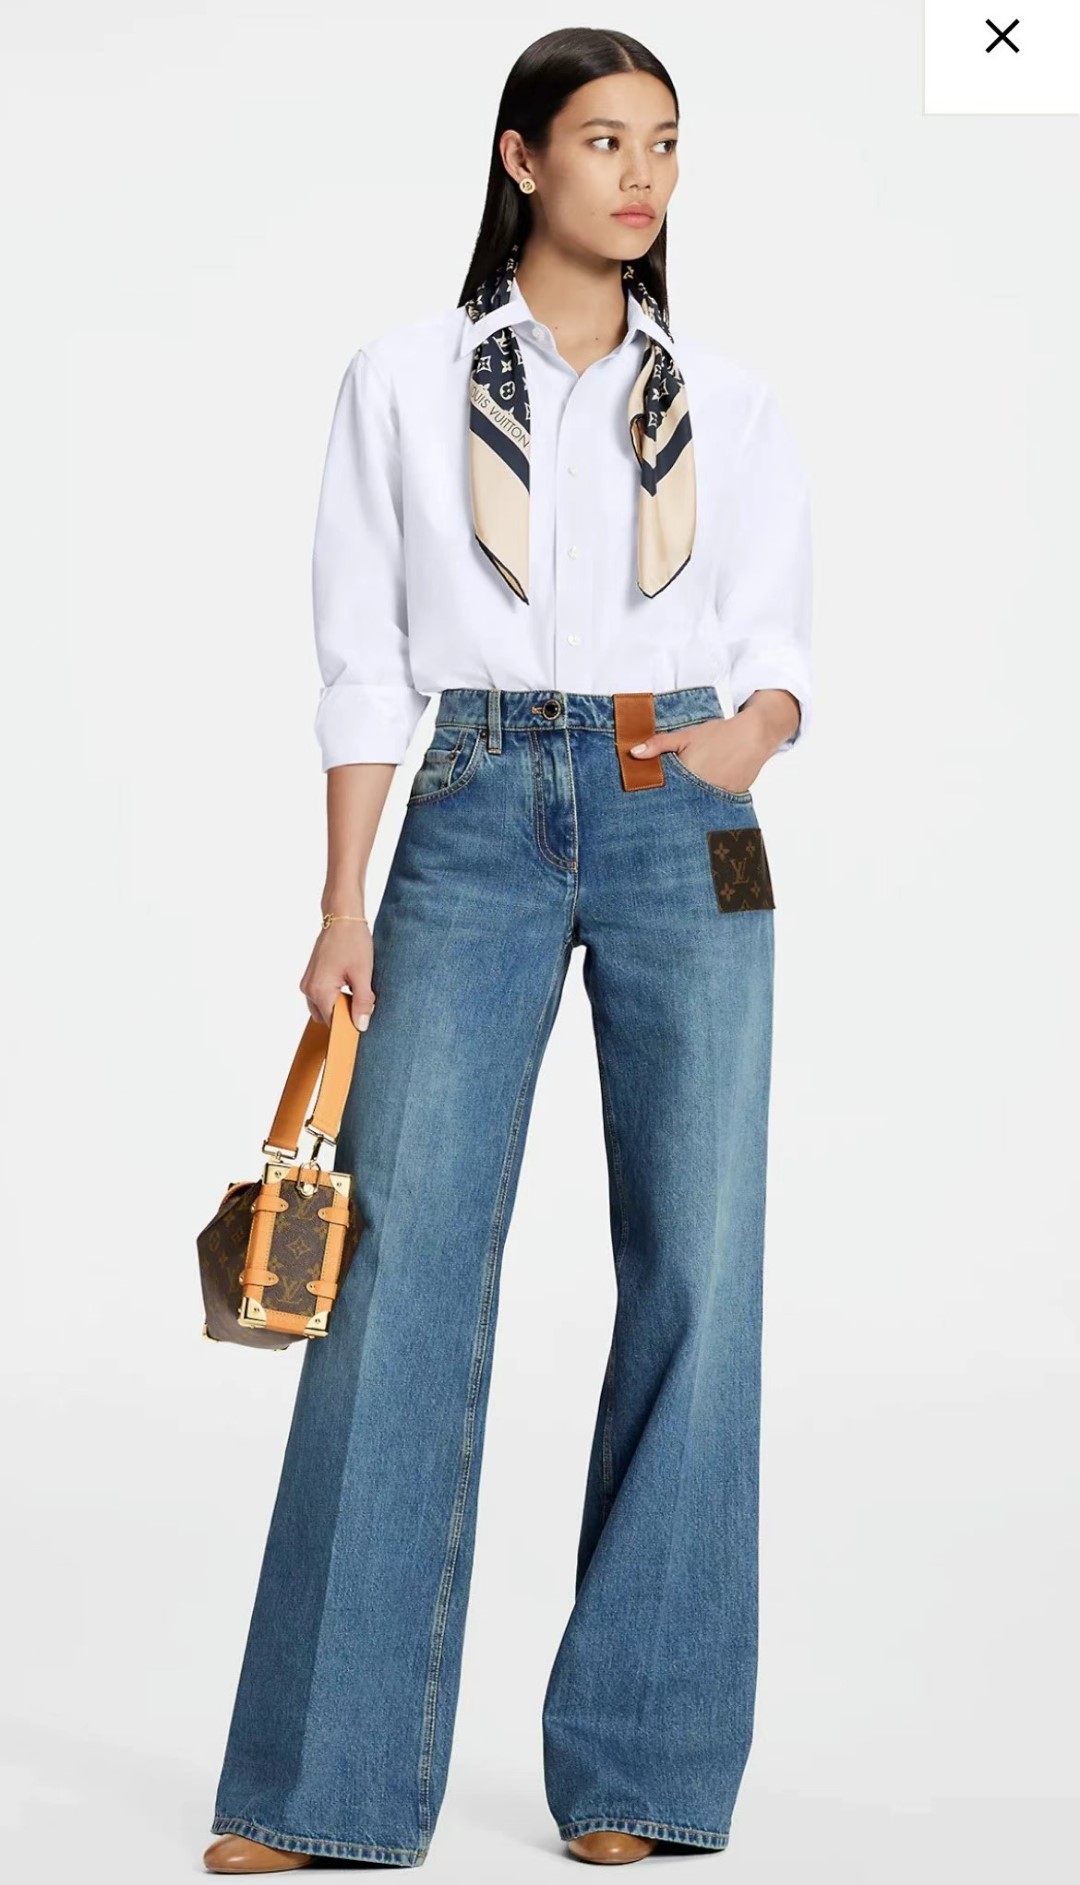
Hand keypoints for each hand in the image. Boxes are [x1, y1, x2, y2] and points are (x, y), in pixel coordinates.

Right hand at [300, 918, 376, 1031]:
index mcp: (320, 990)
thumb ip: (362, 1002)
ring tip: (356, 989)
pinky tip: (348, 984)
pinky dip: (334, 996)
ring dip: (339, 1005)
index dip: (349, 1025)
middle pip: (327, 1017)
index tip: (364, 1024)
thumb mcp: (363, 974)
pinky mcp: (310, 977)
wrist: (342, 916)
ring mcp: (307, 983)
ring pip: (324, 1008)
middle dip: (344, 1015)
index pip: (333, 1023)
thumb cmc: (352, 941)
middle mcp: (308, 989)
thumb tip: (361, 1026)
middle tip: (363, 1003)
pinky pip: (321, 996)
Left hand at [629, 714, 768, 793]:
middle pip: (680, 803)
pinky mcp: (731, 800)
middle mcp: (703, 790)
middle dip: (671, 805)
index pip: (664, 792)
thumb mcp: (686, 735)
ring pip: (697, 806)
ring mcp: (719, 797)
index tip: (646, 801)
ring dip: (690, 805)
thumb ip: (659, 745)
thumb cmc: (718, 734)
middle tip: (661, 809)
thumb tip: (634, 752)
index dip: (656, 796)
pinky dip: (707, 804)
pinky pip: (714, 806)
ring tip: (682, 807)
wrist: (754, 735)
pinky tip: (702, 801)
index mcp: (688, 775)